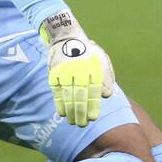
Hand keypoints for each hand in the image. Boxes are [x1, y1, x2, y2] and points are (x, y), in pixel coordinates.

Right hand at [40, 10, 115, 126]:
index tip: (93, 118)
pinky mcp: (54, 73)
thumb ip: (107, 77)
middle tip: (82, 124)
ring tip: (72, 122)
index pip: (93, 90)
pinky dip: (59, 103)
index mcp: (92, 67)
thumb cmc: (88, 53)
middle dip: (81, 112)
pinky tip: (62, 113)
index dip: (93, 105)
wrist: (66, 37)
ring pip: (68, 95)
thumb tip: (107, 95)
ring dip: (70, 111)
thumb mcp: (102, 60)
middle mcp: (79, 70)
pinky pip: (56, 91)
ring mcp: (65, 71)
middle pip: (80, 95)